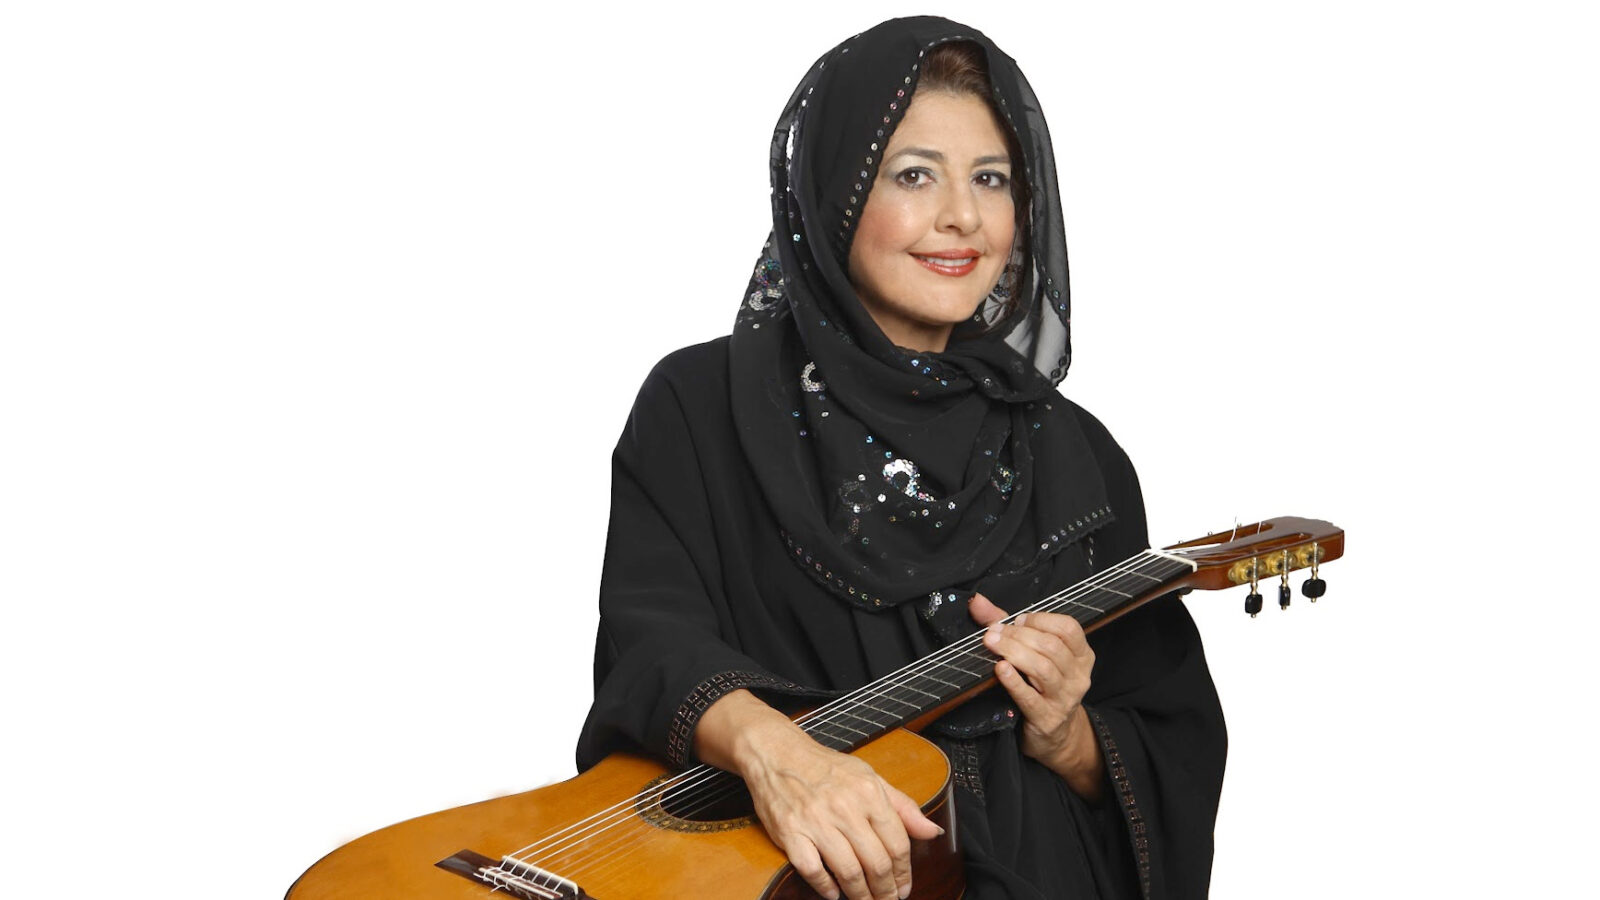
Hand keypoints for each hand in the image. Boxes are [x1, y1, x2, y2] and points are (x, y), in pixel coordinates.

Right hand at [695, 690, 943, 899]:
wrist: (778, 754)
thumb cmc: (826, 767)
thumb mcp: (870, 778)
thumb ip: (903, 807)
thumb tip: (932, 832)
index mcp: (869, 793)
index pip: (898, 844)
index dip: (905, 873)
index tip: (904, 887)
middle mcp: (845, 807)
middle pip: (876, 863)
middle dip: (886, 891)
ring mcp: (816, 821)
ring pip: (848, 871)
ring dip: (861, 895)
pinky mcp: (790, 833)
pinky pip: (812, 870)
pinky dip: (825, 888)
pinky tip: (834, 893)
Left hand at [968, 593, 1103, 798]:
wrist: (1055, 736)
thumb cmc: (1042, 687)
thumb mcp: (1034, 655)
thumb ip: (1008, 626)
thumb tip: (978, 602)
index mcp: (1081, 655)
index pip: (1068, 628)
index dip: (1040, 620)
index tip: (1017, 621)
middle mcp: (1078, 676)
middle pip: (1051, 647)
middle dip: (1018, 636)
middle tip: (993, 633)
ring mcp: (1065, 699)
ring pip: (1043, 669)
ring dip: (1014, 652)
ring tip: (992, 645)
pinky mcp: (1047, 719)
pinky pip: (1030, 697)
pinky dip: (1014, 681)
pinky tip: (1000, 669)